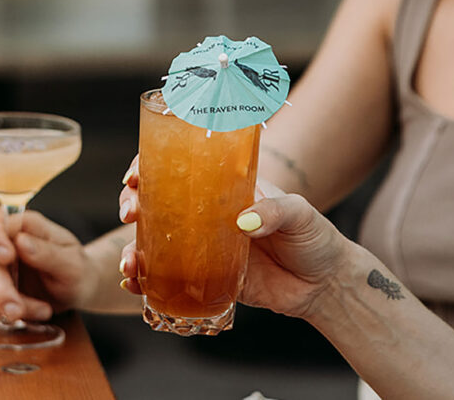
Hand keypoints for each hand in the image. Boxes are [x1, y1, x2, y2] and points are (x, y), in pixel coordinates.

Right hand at [0, 206, 96, 320]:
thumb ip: (47, 252)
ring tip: (43, 311)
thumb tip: (20, 241)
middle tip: (17, 308)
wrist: (80, 289)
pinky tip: (40, 312)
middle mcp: (6, 244)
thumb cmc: (77, 267)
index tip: (6, 256)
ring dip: (10, 304)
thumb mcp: (71, 261)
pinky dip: (17, 313)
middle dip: (1, 288)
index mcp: (24, 226)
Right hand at [118, 167, 349, 320]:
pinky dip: (147, 283)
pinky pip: (169, 280)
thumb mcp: (300, 214)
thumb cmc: (315, 238)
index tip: (136, 175)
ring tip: (129, 264)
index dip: (152, 166)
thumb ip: (275, 211)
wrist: (324, 286)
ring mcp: (204, 249)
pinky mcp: (207, 281)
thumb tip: (244, 222)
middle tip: (129, 213)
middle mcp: (209, 216)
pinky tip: (136, 286)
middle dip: (132, 204)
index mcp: (227, 189)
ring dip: (133, 250)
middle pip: (157, 203)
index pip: (182, 167)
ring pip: (155, 243)